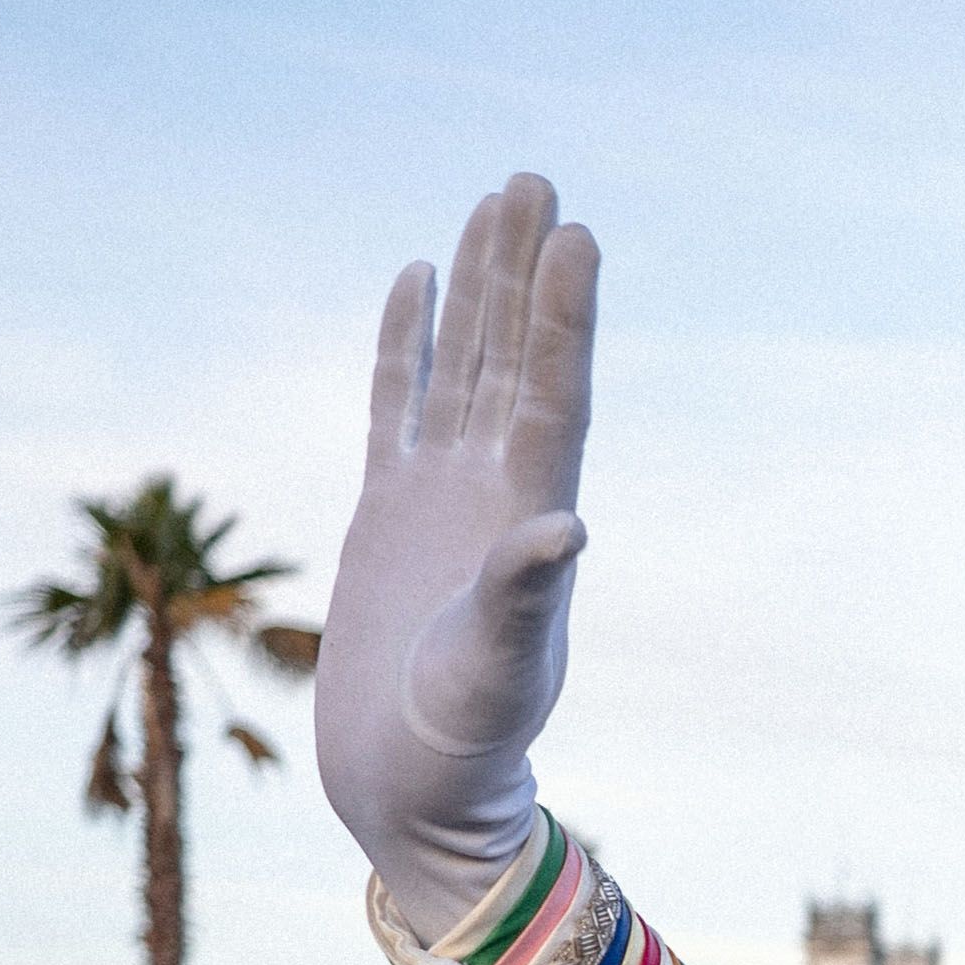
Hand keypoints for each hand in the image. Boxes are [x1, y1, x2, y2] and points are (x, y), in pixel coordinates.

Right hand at [316, 175, 597, 928]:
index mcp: (532, 517)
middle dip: (525, 269)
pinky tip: (420, 277)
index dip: (565, 314)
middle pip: (516, 356)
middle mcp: (497, 491)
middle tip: (536, 178)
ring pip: (464, 364)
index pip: (552, 392)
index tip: (575, 233)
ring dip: (482, 286)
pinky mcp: (389, 511)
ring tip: (497, 199)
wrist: (413, 786)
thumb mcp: (501, 671)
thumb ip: (528, 597)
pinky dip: (410, 344)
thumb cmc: (465, 742)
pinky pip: (399, 405)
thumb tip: (565, 527)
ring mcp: (442, 494)